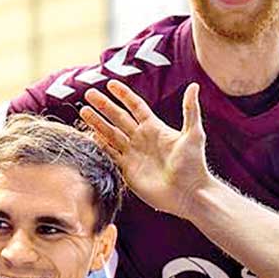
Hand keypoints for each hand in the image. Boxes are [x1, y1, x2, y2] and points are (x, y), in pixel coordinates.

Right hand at [81, 80, 211, 218]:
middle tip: (89, 94)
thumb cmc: (194, 164)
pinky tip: (90, 135)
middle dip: (104, 106)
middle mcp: (142, 139)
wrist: (188, 194)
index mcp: (155, 128)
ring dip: (97, 123)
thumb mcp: (193, 134)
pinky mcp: (127, 170)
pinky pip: (110, 154)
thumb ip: (190, 110)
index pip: (136, 106)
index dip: (124, 95)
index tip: (110, 83)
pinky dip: (100, 145)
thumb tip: (194, 86)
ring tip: (83, 111)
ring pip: (111, 134)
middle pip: (119, 118)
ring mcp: (133, 154)